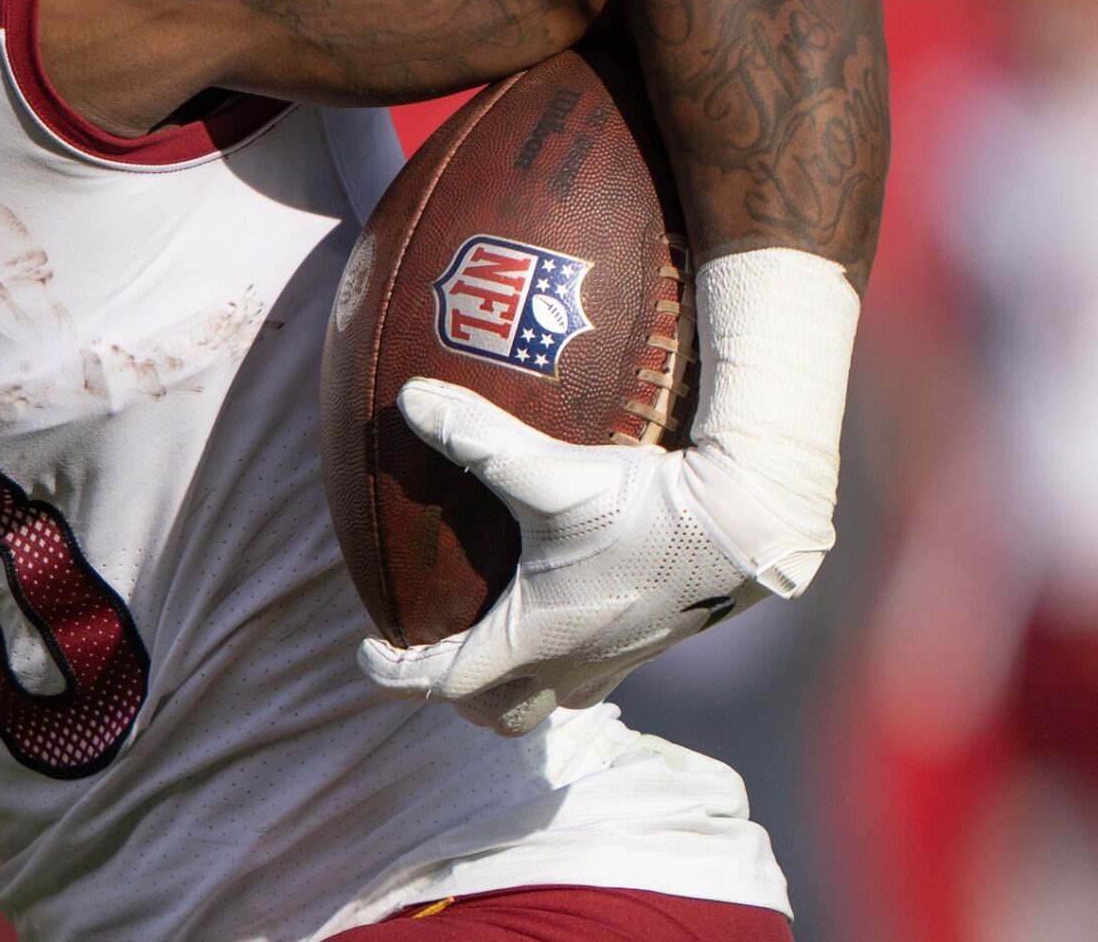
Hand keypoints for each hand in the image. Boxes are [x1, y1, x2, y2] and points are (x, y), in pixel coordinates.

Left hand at [355, 379, 772, 735]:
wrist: (747, 527)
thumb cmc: (642, 508)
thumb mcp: (545, 470)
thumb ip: (472, 435)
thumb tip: (408, 398)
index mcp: (534, 639)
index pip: (443, 683)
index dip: (394, 674)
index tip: (366, 652)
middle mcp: (573, 664)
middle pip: (501, 713)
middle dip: (459, 694)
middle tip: (432, 654)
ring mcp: (618, 660)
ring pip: (551, 696)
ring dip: (515, 678)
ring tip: (493, 632)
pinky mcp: (652, 640)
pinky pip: (594, 668)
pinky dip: (563, 650)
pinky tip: (566, 596)